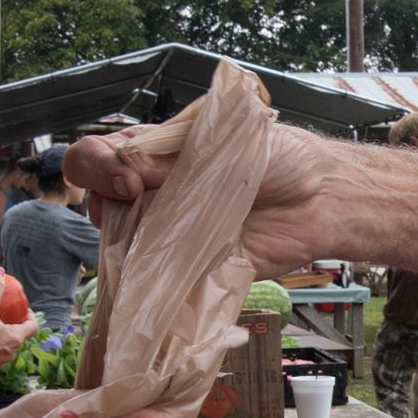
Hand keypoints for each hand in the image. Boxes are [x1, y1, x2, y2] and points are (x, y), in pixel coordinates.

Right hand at [66, 120, 334, 273]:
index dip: (97, 164)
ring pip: (119, 244)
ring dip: (130, 242)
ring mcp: (166, 234)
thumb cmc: (278, 158)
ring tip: (166, 234)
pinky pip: (154, 280)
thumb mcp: (222, 136)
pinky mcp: (188, 270)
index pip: (96, 154)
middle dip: (106, 201)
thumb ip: (173, 151)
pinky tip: (170, 271)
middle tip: (142, 200)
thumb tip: (130, 166)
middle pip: (97, 201)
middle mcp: (153, 193)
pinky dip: (152, 279)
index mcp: (154, 153)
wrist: (321, 198)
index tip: (130, 176)